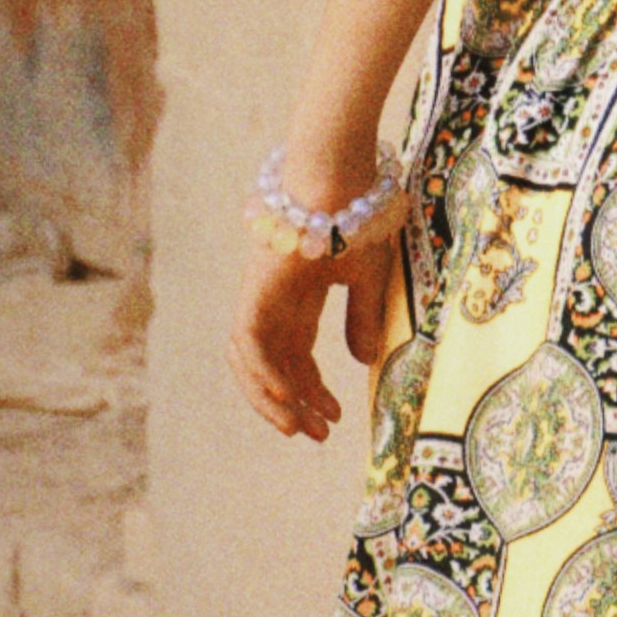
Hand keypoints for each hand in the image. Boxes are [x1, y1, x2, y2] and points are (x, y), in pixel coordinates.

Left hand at [229, 222, 397, 440]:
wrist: (340, 181)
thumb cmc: (357, 219)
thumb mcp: (368, 281)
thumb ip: (363, 320)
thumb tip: (364, 361)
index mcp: (301, 299)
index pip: (297, 356)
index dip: (313, 390)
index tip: (335, 417)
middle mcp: (276, 303)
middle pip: (273, 366)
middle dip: (293, 404)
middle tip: (316, 435)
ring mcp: (261, 298)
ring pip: (251, 362)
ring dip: (271, 399)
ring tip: (298, 427)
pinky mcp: (255, 292)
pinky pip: (248, 344)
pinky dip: (262, 374)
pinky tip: (285, 397)